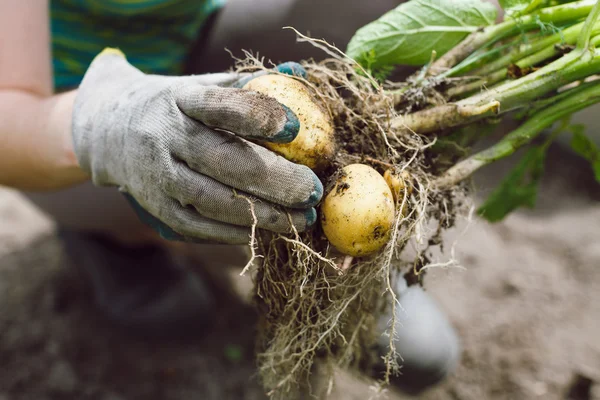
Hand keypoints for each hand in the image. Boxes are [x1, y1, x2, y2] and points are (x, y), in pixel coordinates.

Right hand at [72, 49, 321, 243]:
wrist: (108, 130)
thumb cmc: (174, 107)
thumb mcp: (200, 86)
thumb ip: (246, 87)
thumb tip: (299, 79)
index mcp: (180, 99)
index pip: (218, 105)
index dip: (256, 116)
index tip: (295, 128)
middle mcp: (164, 136)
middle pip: (224, 162)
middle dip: (276, 180)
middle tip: (314, 191)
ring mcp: (157, 175)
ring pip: (215, 201)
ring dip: (264, 215)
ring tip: (302, 220)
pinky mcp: (156, 206)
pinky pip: (199, 226)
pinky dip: (236, 232)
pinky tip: (266, 231)